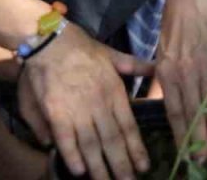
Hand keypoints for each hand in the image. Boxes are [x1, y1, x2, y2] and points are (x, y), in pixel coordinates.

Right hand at [18, 25, 152, 179]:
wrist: (50, 41)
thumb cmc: (82, 49)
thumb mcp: (115, 54)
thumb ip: (135, 66)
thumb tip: (156, 70)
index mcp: (114, 92)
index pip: (128, 126)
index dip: (136, 149)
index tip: (144, 167)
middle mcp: (99, 104)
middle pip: (112, 140)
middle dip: (121, 165)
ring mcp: (77, 110)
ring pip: (91, 144)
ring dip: (100, 166)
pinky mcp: (56, 113)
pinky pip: (66, 139)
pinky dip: (72, 155)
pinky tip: (79, 171)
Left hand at [156, 0, 206, 160]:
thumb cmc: (176, 18)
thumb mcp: (164, 50)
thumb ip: (166, 78)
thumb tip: (166, 103)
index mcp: (169, 71)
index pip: (176, 112)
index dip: (184, 136)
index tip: (189, 155)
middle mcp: (188, 71)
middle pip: (197, 113)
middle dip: (203, 140)